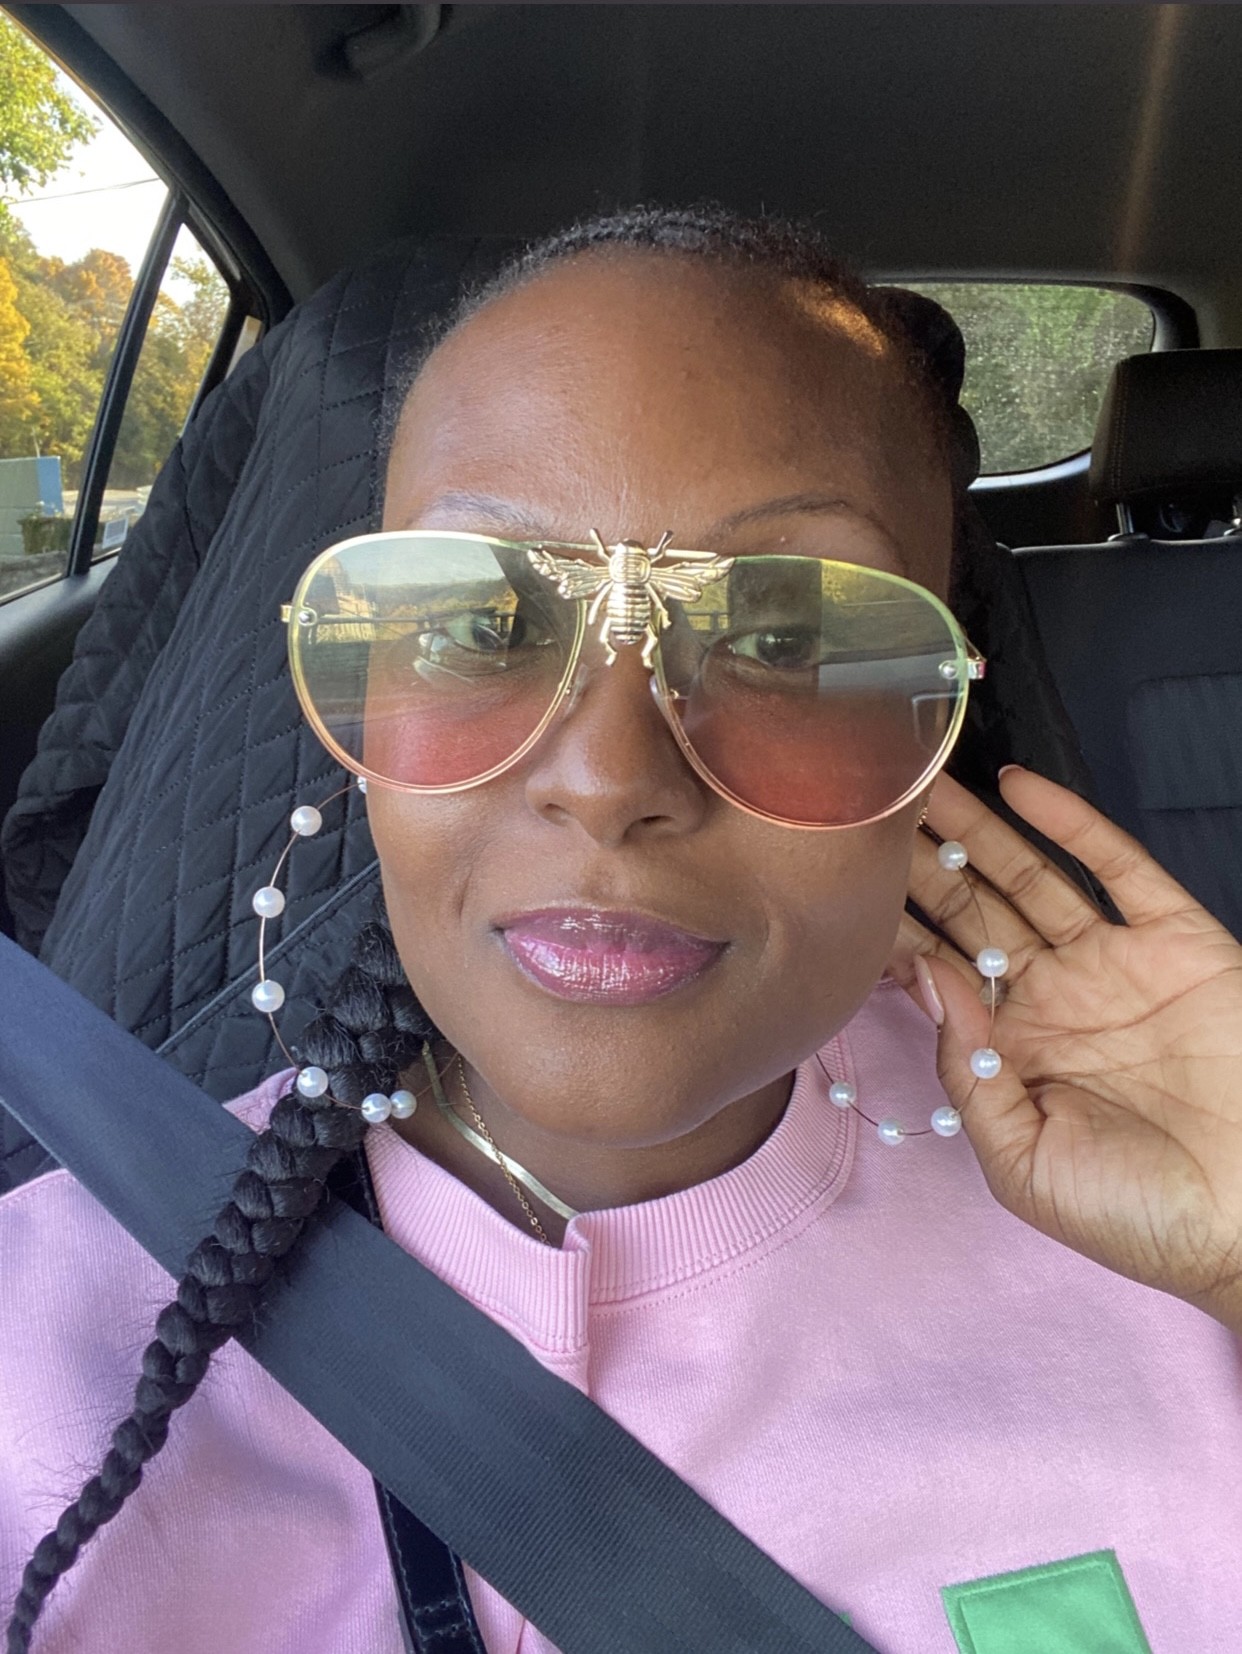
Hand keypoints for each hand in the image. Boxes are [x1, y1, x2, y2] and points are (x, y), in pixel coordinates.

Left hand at [890, 765, 1241, 1336]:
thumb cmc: (1136, 1217)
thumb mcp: (1022, 1163)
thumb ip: (967, 1074)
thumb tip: (928, 981)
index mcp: (1011, 1051)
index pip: (936, 969)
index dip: (890, 925)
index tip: (839, 883)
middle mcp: (1055, 997)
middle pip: (971, 909)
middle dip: (919, 861)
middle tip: (870, 808)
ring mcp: (1114, 964)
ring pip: (1030, 876)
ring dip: (977, 828)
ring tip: (924, 781)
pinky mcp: (1178, 941)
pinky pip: (1117, 867)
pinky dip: (1070, 822)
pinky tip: (1019, 786)